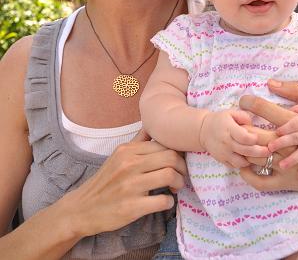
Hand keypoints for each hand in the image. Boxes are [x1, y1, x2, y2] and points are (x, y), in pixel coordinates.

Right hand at [65, 134, 186, 237]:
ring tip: (174, 188)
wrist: (82, 208)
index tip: (177, 162)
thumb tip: (153, 124)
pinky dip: (169, 202)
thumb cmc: (105, 181)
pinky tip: (165, 203)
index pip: (164, 144)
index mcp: (128, 150)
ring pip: (169, 175)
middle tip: (180, 176)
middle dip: (182, 167)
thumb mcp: (118, 156)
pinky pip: (162, 201)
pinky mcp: (131, 207)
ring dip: (178, 183)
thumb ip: (138, 141)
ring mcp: (130, 186)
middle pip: (170, 157)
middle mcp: (129, 165)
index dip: (177, 153)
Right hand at [199, 109, 269, 167]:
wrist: (203, 130)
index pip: (243, 137)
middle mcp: (226, 142)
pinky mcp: (222, 160)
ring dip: (251, 160)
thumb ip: (244, 116)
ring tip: (260, 156)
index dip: (254, 139)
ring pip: (240, 162)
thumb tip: (253, 125)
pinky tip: (250, 160)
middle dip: (259, 152)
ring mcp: (223, 153)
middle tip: (269, 151)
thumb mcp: (231, 113)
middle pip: (245, 150)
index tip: (260, 138)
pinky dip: (243, 165)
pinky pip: (235, 166)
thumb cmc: (221, 120)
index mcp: (228, 128)